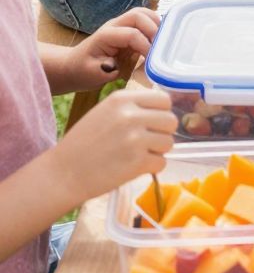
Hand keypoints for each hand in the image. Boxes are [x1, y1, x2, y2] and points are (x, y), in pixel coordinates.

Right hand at [55, 87, 175, 207]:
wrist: (64, 173)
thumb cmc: (83, 143)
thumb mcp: (104, 112)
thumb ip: (132, 107)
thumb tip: (161, 109)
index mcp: (122, 99)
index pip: (164, 100)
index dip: (161, 113)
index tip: (152, 123)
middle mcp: (131, 115)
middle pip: (170, 121)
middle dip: (162, 133)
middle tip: (145, 143)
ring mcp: (135, 139)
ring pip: (168, 143)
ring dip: (157, 152)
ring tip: (136, 155)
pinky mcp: (137, 162)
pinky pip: (162, 163)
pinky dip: (151, 168)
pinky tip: (133, 168)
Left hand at [64, 9, 159, 89]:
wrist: (74, 66)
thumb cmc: (82, 71)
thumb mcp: (91, 74)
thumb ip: (106, 69)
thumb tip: (120, 65)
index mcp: (105, 36)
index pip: (131, 34)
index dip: (145, 46)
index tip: (152, 63)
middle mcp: (114, 25)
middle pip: (139, 15)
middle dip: (154, 29)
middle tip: (161, 48)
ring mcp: (121, 25)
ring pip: (143, 13)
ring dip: (156, 24)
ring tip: (162, 43)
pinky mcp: (127, 29)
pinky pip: (144, 20)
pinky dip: (154, 27)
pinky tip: (158, 42)